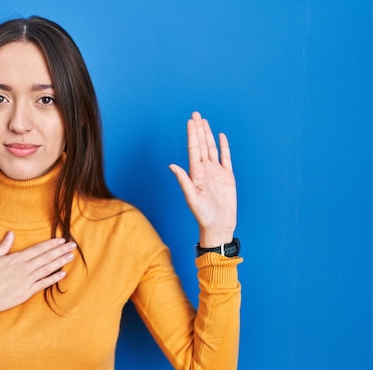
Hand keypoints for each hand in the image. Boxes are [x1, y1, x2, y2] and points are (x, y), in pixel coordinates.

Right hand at [0, 231, 76, 312]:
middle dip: (60, 251)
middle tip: (73, 245)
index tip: (61, 240)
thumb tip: (11, 234)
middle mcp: (23, 269)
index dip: (50, 244)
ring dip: (60, 262)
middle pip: (45, 258)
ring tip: (71, 257)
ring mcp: (25, 282)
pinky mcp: (25, 293)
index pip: (37, 249)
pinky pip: (42, 285)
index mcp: (15, 259)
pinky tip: (62, 274)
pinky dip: (53, 279)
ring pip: (47, 270)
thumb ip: (3, 247)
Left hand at [169, 111, 236, 247]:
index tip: (190, 121)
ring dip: (208, 135)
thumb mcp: (192, 198)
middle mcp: (205, 170)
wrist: (219, 226)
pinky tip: (220, 136)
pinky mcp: (227, 177)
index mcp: (196, 173)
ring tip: (204, 121)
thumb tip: (171, 166)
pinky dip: (224, 147)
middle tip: (196, 114)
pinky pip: (226, 158)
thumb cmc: (204, 216)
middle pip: (201, 145)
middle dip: (198, 129)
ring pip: (212, 149)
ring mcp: (216, 173)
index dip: (192, 135)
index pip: (194, 149)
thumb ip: (184, 181)